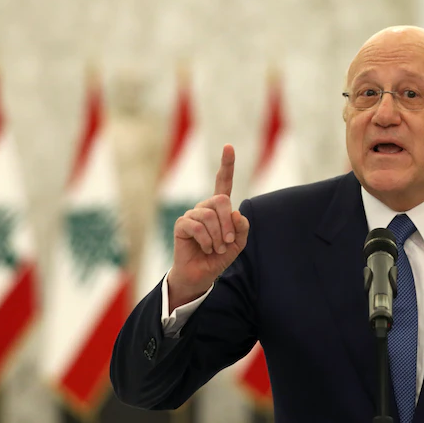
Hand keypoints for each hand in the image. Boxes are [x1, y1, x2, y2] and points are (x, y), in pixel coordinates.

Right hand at [167, 144, 249, 310]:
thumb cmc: (218, 258)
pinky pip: (196, 225)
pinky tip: (206, 249)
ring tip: (216, 249)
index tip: (228, 147)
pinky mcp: (181, 225)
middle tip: (228, 243)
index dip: (226, 165)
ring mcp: (192, 214)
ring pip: (209, 215)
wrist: (200, 275)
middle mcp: (205, 208)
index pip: (223, 182)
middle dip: (228, 223)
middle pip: (221, 200)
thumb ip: (242, 230)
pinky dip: (206, 241)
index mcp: (219, 209)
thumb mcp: (237, 245)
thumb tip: (236, 214)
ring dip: (218, 237)